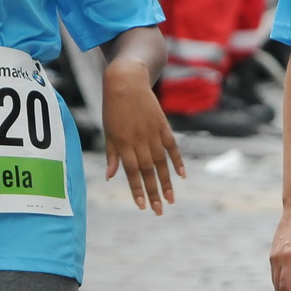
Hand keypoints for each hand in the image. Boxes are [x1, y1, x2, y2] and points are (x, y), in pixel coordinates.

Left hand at [100, 58, 183, 214]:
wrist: (126, 80)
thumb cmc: (113, 108)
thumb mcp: (108, 131)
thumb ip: (112, 154)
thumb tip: (111, 176)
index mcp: (123, 143)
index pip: (131, 171)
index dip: (137, 189)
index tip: (141, 206)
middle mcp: (139, 140)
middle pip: (148, 171)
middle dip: (153, 192)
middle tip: (159, 211)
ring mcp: (152, 132)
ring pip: (161, 162)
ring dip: (166, 182)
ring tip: (171, 199)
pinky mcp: (162, 125)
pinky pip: (172, 146)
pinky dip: (177, 160)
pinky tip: (182, 176)